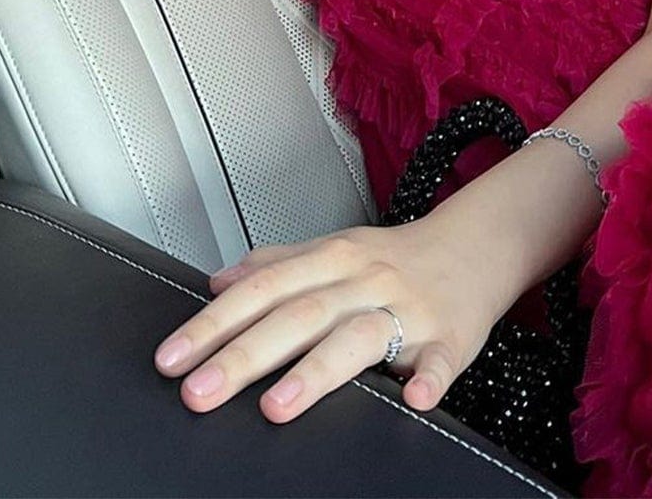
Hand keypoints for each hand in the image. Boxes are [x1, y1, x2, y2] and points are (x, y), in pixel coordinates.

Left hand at [153, 218, 502, 423]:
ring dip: (317, 372)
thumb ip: (278, 264)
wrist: (478, 244)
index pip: (263, 289)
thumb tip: (218, 282)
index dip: (215, 323)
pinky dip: (429, 380)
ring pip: (359, 338)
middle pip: (299, 315)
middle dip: (244, 355)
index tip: (172, 357)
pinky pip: (441, 361)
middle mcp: (365, 280)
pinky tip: (413, 399)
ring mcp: (409, 310)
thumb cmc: (397, 258)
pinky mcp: (451, 338)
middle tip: (199, 391)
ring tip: (276, 407)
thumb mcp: (335, 248)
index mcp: (333, 258)